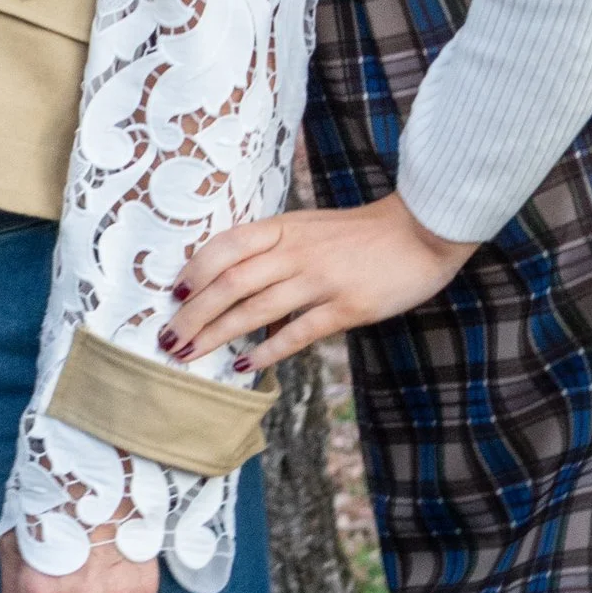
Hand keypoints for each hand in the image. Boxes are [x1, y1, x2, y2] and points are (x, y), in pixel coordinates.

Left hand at [162, 190, 474, 365]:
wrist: (423, 230)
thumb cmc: (362, 233)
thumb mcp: (310, 227)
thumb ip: (275, 249)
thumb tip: (233, 281)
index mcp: (284, 228)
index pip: (226, 246)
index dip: (196, 271)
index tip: (174, 295)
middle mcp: (296, 252)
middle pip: (231, 283)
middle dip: (194, 315)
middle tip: (168, 339)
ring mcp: (321, 280)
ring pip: (255, 309)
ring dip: (217, 334)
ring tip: (190, 355)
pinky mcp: (347, 307)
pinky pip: (298, 332)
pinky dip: (266, 349)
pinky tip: (243, 365)